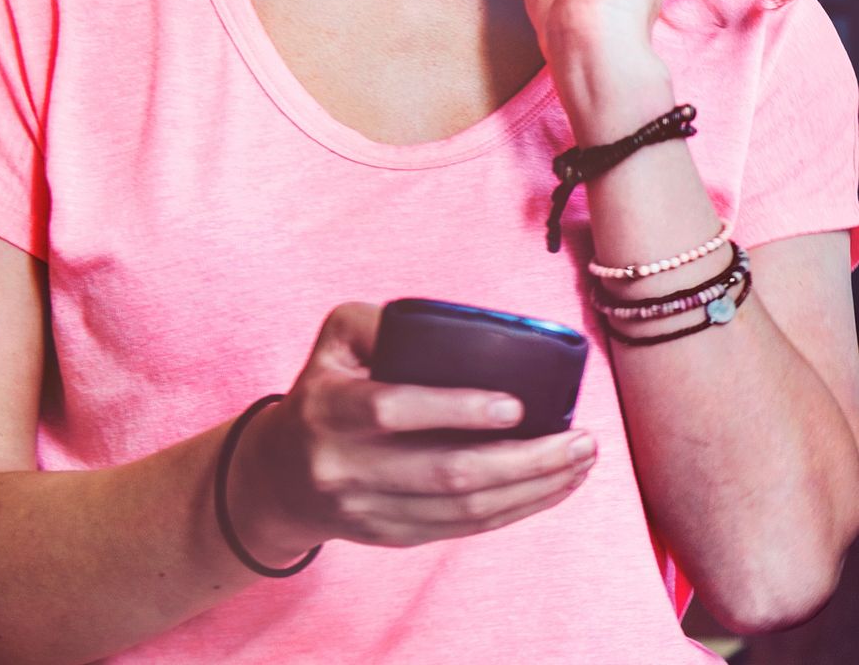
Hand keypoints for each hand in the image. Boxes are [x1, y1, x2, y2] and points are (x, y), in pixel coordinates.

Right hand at [229, 303, 596, 562]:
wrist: (279, 476)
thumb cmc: (322, 391)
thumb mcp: (333, 341)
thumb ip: (380, 322)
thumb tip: (453, 328)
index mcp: (327, 409)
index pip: (392, 409)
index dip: (455, 409)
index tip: (516, 404)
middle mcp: (344, 467)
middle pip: (446, 474)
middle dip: (525, 461)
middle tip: (580, 439)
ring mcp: (368, 511)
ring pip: (464, 511)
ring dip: (533, 490)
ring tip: (581, 461)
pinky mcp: (391, 537)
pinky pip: (462, 530)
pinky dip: (515, 510)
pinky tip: (550, 487)